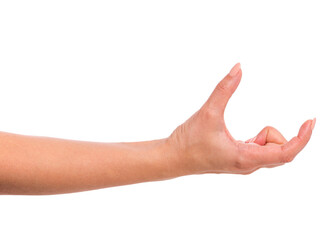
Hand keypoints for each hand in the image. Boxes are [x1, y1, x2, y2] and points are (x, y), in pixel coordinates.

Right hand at [168, 63, 314, 174]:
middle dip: (274, 133)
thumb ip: (224, 89)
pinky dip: (259, 139)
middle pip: (280, 150)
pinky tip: (244, 137)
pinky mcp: (239, 159)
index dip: (302, 138)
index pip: (285, 153)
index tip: (310, 121)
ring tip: (236, 135)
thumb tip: (239, 68)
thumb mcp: (208, 112)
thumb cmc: (188, 141)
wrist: (172, 158)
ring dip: (264, 136)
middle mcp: (248, 165)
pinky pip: (260, 149)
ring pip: (270, 149)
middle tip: (257, 127)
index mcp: (245, 158)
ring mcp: (244, 164)